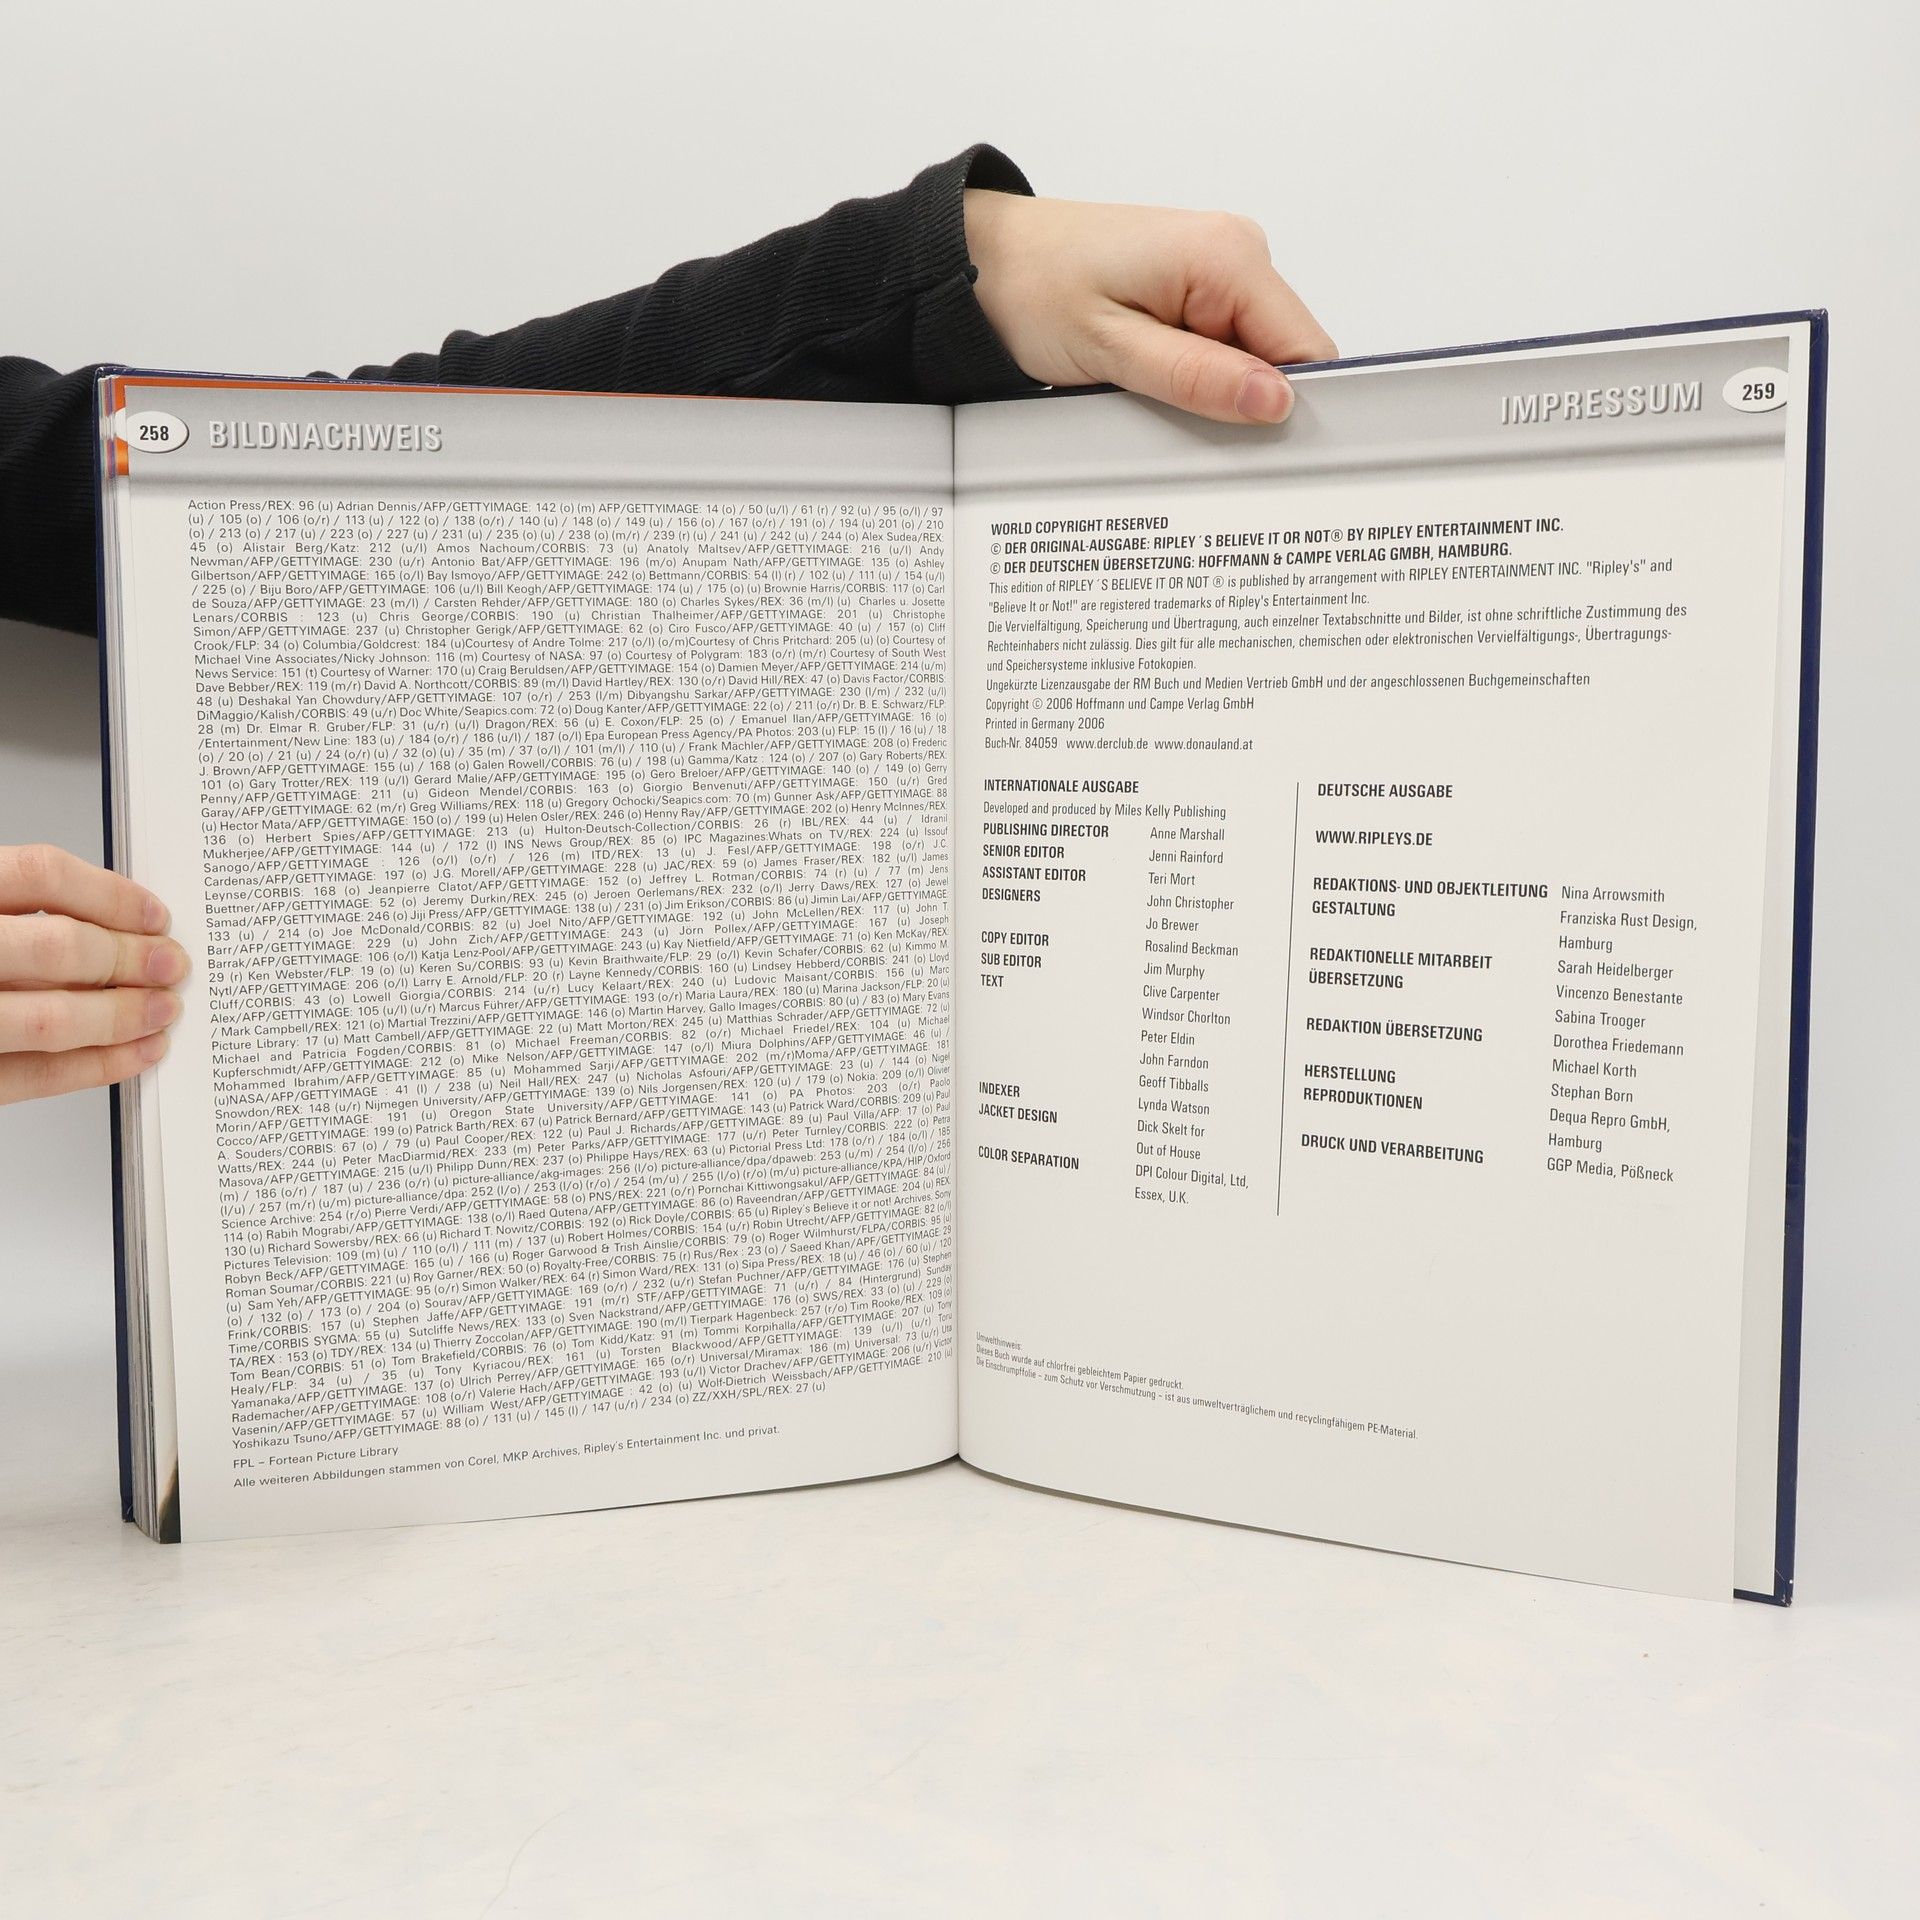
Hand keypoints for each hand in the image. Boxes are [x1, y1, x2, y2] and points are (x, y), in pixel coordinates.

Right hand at [0, 844, 187, 1104]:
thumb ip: (9, 906)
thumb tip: (107, 918)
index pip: (37, 875)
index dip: (109, 894)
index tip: (154, 914)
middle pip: (56, 948)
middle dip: (129, 960)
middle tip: (170, 965)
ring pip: (48, 1018)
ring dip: (120, 1017)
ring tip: (161, 1011)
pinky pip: (30, 1076)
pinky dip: (93, 1067)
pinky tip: (132, 1055)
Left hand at [964, 189, 1337, 425]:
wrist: (984, 261)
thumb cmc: (1033, 288)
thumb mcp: (1112, 348)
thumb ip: (1197, 377)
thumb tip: (1274, 402)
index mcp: (1228, 255)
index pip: (1306, 351)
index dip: (1291, 409)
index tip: (1258, 453)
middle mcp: (1236, 252)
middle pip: (1284, 358)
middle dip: (1247, 407)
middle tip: (1185, 433)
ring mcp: (1219, 269)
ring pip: (1253, 360)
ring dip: (1215, 394)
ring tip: (1153, 398)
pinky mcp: (1198, 289)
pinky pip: (1224, 348)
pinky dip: (1198, 378)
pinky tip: (1155, 385)